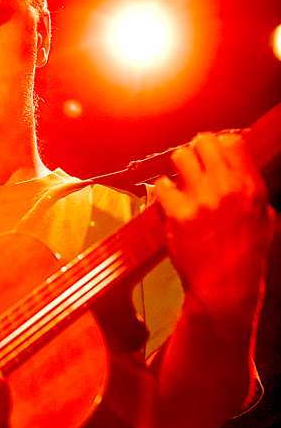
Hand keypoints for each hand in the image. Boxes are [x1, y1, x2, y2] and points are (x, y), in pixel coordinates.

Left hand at [153, 131, 275, 314]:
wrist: (226, 287)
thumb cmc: (246, 256)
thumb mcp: (264, 217)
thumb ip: (250, 188)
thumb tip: (237, 165)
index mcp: (250, 186)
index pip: (231, 141)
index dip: (219, 144)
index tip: (213, 154)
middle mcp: (226, 187)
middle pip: (203, 142)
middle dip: (197, 151)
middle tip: (194, 166)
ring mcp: (200, 199)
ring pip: (180, 156)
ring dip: (179, 167)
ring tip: (182, 183)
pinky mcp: (176, 213)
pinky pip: (161, 185)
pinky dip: (163, 193)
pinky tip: (171, 204)